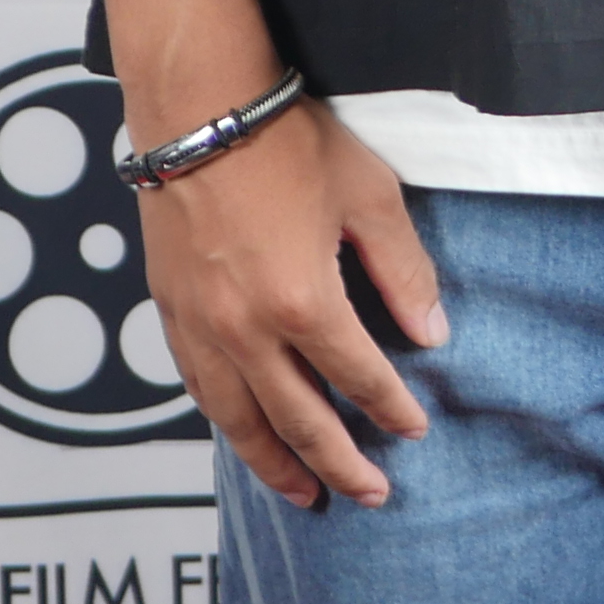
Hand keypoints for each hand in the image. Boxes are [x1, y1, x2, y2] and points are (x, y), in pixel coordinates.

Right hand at [138, 98, 448, 505]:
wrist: (199, 109)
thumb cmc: (287, 143)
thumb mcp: (369, 197)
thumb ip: (403, 271)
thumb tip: (431, 332)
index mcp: (302, 303)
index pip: (359, 377)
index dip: (391, 409)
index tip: (413, 430)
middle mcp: (245, 331)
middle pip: (298, 420)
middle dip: (339, 463)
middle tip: (369, 494)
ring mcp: (202, 327)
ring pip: (239, 421)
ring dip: (274, 464)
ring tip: (304, 493)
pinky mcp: (171, 312)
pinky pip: (200, 389)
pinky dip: (227, 423)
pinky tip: (244, 432)